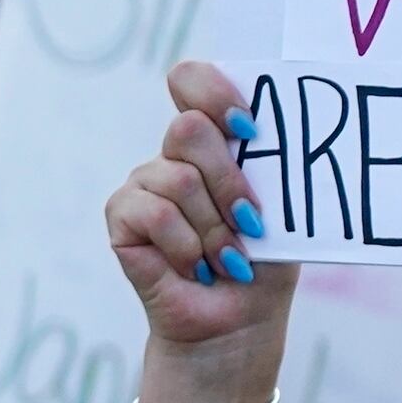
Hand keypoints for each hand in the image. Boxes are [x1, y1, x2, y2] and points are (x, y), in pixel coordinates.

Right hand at [105, 60, 295, 355]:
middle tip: (251, 224)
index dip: (215, 92)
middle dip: (229, 181)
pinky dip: (185, 246)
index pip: (193, 81)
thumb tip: (271, 135)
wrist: (238, 321)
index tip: (250, 128)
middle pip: (190, 129)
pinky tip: (196, 267)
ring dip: (214, 228)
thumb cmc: (264, 261)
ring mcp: (146, 181)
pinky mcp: (122, 215)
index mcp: (217, 141)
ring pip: (178, 179)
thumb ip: (268, 167)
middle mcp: (176, 155)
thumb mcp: (279, 209)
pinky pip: (152, 212)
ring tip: (227, 259)